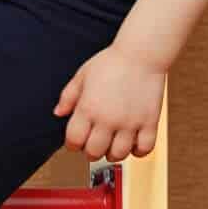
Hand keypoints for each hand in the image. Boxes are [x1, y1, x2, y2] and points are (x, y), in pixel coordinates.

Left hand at [54, 46, 165, 162]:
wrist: (141, 53)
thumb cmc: (111, 62)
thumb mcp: (82, 76)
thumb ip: (68, 96)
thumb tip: (58, 113)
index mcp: (88, 107)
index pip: (74, 140)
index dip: (72, 144)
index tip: (76, 141)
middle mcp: (108, 118)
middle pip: (94, 152)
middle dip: (90, 151)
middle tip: (94, 143)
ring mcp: (130, 122)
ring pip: (118, 154)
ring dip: (113, 153)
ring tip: (113, 143)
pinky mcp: (149, 122)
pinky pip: (144, 149)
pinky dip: (138, 151)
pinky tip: (133, 142)